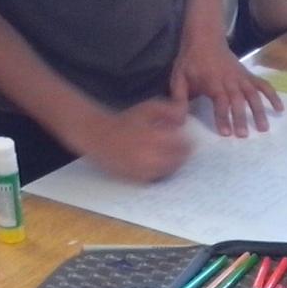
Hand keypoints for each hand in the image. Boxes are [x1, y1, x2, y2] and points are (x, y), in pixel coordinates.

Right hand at [76, 97, 191, 180]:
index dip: (187, 143)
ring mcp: (143, 171)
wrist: (99, 136)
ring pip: (170, 171)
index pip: (183, 146)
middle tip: (179, 149)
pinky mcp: (137, 180)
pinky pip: (158, 178)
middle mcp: (149, 157)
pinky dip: (161, 172)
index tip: (187, 140)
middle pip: (179, 161)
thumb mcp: (148, 107)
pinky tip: (157, 162)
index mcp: (154, 138)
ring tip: (168, 155)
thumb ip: (170, 109)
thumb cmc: (126, 120)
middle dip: (181, 155)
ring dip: (173, 164)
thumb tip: (185, 120)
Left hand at [171, 33, 281, 137]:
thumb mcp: (178, 77)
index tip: (225, 133)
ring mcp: (241, 77)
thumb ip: (179, 99)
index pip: (220, 101)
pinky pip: (263, 85)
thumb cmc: (190, 60)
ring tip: (264, 128)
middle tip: (244, 135)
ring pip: (253, 95)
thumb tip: (178, 120)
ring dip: (259, 111)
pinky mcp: (248, 75)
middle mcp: (230, 80)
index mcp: (212, 82)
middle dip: (241, 118)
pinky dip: (273, 96)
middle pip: (238, 100)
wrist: (205, 38)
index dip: (223, 117)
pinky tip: (280, 109)